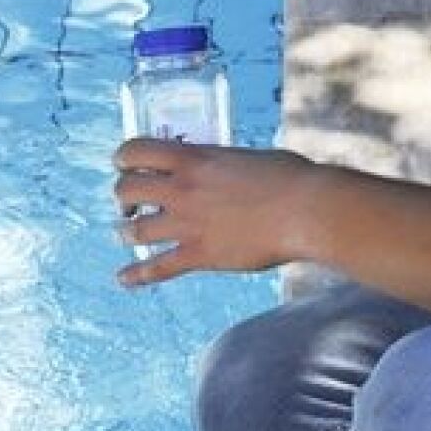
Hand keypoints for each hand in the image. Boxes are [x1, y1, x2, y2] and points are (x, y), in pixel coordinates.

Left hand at [111, 138, 323, 286]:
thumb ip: (220, 164)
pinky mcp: (199, 254)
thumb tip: (214, 169)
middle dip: (123, 196)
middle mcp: (182, 189)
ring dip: (125, 232)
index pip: (136, 151)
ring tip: (126, 233)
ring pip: (134, 230)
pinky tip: (122, 280)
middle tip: (132, 203)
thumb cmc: (289, 177)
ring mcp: (187, 223)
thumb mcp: (245, 157)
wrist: (308, 210)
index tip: (126, 165)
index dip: (124, 158)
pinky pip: (158, 268)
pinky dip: (136, 276)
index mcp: (193, 158)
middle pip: (126, 190)